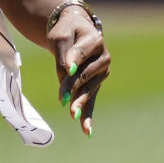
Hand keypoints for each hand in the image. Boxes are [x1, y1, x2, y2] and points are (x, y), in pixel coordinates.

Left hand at [50, 8, 110, 136]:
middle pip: (84, 74)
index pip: (81, 53)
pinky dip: (88, 115)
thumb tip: (69, 72)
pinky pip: (92, 100)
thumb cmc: (65, 32)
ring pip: (87, 89)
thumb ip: (64, 53)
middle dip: (72, 86)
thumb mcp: (60, 36)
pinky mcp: (96, 84)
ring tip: (72, 114)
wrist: (73, 31)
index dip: (74, 61)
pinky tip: (86, 131)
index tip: (68, 70)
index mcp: (95, 40)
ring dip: (79, 102)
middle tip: (62, 99)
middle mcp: (103, 58)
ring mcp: (101, 73)